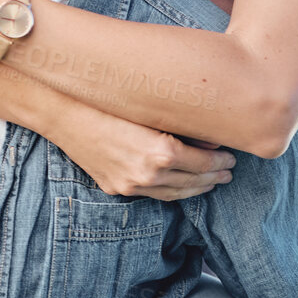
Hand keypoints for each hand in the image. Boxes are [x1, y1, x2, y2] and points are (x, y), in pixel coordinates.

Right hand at [58, 108, 234, 200]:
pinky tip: (180, 184)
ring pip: (174, 194)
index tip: (232, 157)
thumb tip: (213, 138)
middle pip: (192, 182)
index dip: (221, 161)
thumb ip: (184, 127)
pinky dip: (171, 191)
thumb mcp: (152, 110)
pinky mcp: (117, 188)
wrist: (66, 113)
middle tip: (228, 172)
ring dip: (196, 189)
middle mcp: (148, 174)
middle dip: (214, 177)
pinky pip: (152, 194)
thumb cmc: (109, 102)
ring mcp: (131, 185)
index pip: (204, 163)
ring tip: (210, 182)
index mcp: (161, 153)